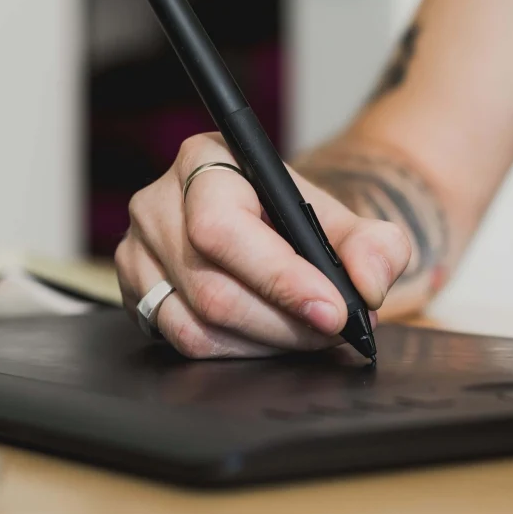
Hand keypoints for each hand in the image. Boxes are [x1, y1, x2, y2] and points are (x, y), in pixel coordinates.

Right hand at [115, 133, 412, 357]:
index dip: (281, 278)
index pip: (225, 229)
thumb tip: (368, 285)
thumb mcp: (345, 220)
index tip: (332, 311)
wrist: (268, 226)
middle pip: (212, 288)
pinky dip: (237, 352)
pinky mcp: (136, 292)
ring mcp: (138, 251)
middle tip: (332, 331)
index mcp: (205, 161)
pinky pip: (183, 342)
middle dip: (285, 323)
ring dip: (264, 344)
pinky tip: (271, 341)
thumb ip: (376, 245)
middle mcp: (159, 203)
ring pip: (196, 325)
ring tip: (308, 336)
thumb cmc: (297, 218)